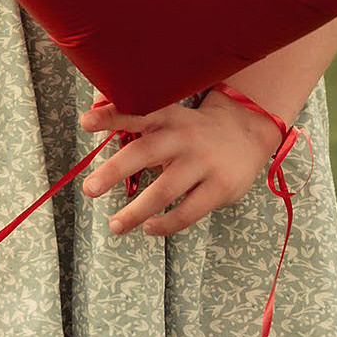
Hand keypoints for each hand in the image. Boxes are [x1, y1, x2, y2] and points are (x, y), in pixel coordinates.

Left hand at [78, 90, 281, 239]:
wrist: (250, 134)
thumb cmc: (196, 130)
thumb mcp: (172, 116)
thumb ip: (140, 117)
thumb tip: (95, 108)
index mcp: (170, 118)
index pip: (138, 112)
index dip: (111, 116)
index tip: (85, 122)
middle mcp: (185, 138)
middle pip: (145, 152)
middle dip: (115, 170)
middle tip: (90, 188)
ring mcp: (204, 163)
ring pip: (165, 190)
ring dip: (136, 211)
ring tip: (115, 225)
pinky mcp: (220, 187)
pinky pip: (188, 211)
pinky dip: (166, 223)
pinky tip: (149, 228)